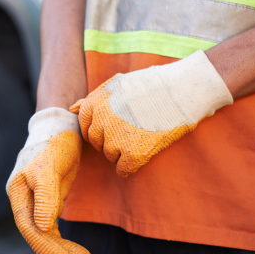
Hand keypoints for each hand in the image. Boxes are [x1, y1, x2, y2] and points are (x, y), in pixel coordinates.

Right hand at [6, 108, 91, 253]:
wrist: (61, 128)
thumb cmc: (53, 143)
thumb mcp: (50, 168)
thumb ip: (46, 197)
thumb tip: (44, 227)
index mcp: (17, 192)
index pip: (29, 226)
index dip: (46, 246)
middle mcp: (24, 200)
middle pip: (37, 233)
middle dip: (57, 251)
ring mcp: (36, 202)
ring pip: (46, 233)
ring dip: (62, 249)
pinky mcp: (49, 201)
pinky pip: (53, 227)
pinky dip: (62, 241)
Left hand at [70, 50, 232, 176]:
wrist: (183, 90)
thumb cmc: (152, 85)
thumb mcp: (117, 84)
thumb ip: (92, 98)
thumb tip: (71, 109)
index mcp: (95, 104)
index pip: (85, 126)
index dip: (100, 128)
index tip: (115, 126)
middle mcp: (101, 122)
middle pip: (96, 143)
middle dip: (109, 140)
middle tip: (131, 132)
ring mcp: (116, 139)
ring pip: (109, 156)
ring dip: (122, 152)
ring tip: (141, 137)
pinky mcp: (134, 154)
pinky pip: (123, 170)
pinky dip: (130, 166)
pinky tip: (143, 154)